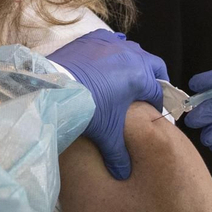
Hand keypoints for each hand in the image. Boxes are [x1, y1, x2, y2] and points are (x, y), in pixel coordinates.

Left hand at [49, 30, 167, 179]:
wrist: (54, 89)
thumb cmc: (86, 109)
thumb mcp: (106, 134)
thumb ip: (118, 154)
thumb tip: (123, 173)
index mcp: (140, 77)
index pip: (157, 92)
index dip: (157, 105)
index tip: (152, 114)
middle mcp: (131, 56)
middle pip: (154, 66)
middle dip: (155, 79)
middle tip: (149, 93)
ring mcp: (111, 44)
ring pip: (133, 51)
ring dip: (135, 63)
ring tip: (127, 78)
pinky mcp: (93, 39)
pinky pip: (112, 41)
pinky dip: (114, 50)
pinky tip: (108, 61)